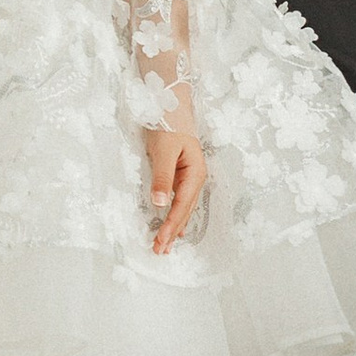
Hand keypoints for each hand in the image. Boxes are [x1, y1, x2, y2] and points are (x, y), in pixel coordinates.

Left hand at [146, 129, 207, 253]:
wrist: (171, 104)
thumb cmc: (168, 124)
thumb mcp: (164, 151)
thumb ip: (162, 177)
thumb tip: (160, 203)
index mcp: (195, 173)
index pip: (181, 206)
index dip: (171, 225)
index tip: (161, 241)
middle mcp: (196, 178)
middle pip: (184, 211)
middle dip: (172, 232)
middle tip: (160, 251)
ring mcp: (190, 177)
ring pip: (183, 208)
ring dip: (174, 226)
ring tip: (166, 245)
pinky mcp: (181, 174)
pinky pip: (179, 200)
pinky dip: (175, 215)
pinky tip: (175, 227)